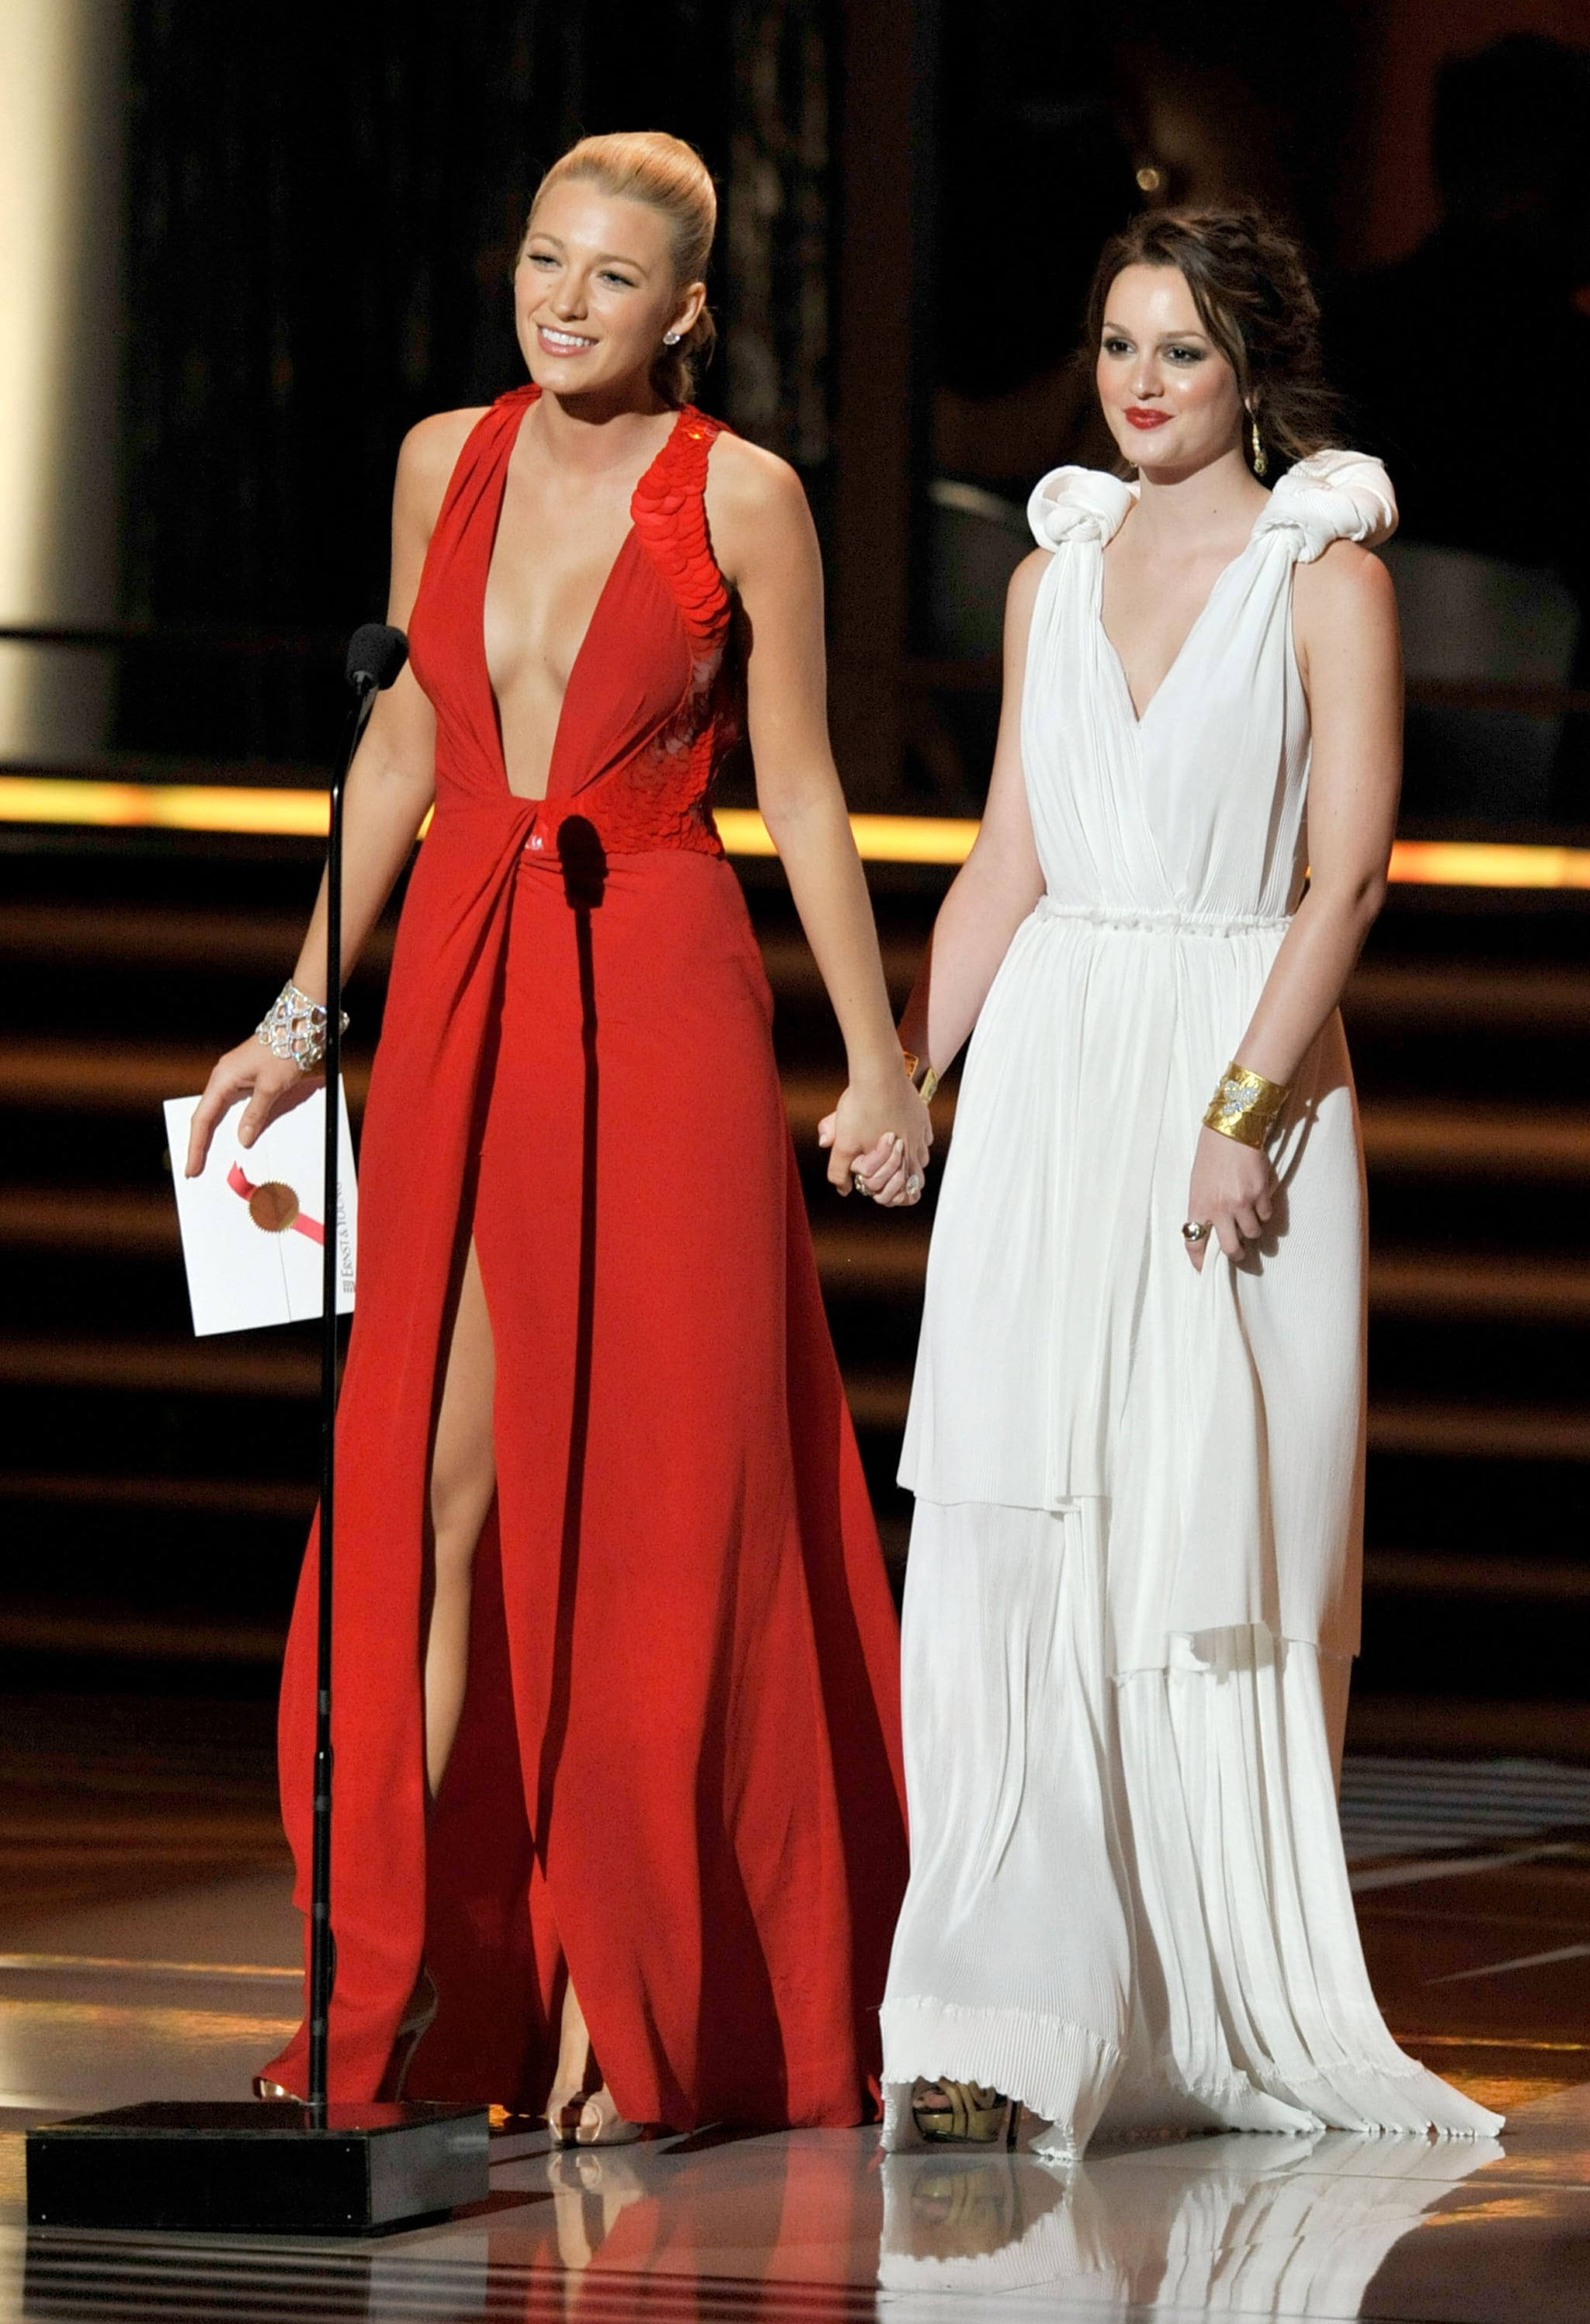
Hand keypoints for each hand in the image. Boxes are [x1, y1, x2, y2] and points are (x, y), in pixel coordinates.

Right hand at [185, 1035, 319, 1177]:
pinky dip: (232, 1122)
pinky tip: (237, 1136)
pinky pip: (233, 1105)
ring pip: (218, 1112)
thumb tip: (243, 1139)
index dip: (196, 1145)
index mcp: (222, 1079)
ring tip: (212, 1158)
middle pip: (206, 1116)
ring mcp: (233, 1077)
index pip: (203, 1118)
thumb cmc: (284, 1051)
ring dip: (215, 1134)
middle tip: (197, 1168)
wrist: (297, 1026)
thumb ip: (255, 1114)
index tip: (192, 1166)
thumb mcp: (271, 1087)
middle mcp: (223, 1078)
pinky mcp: (245, 1078)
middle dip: (200, 1143)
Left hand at [817, 1070, 931, 1206]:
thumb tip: (842, 1190)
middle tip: (891, 1178)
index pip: (907, 1190)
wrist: (879, 1073)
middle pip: (918, 1175)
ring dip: (911, 1160)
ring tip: (896, 1157)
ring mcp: (920, 1129)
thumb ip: (839, 1171)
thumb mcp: (844, 1144)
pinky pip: (925, 1134)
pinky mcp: (921, 1113)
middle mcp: (914, 1146)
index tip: (883, 1193)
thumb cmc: (861, 1108)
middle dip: (904, 1179)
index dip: (896, 1196)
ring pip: (923, 1155)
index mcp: (898, 1159)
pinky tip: (906, 1134)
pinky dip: (918, 1139)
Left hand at [1182, 1125, 1272, 1269]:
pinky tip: (1259, 1198)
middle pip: (1230, 1249)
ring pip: (1253, 1234)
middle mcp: (1219, 1209)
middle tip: (1240, 1252)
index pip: (1194, 1244)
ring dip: (1253, 1228)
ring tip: (1250, 1215)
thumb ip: (1204, 1209)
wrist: (1230, 1132)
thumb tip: (1212, 1232)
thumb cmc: (1211, 1157)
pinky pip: (1266, 1216)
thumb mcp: (1198, 1185)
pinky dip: (1264, 1212)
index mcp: (1198, 1206)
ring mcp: (1241, 1203)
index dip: (1199, 1262)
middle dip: (1237, 1255)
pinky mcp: (1260, 1194)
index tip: (1203, 1271)